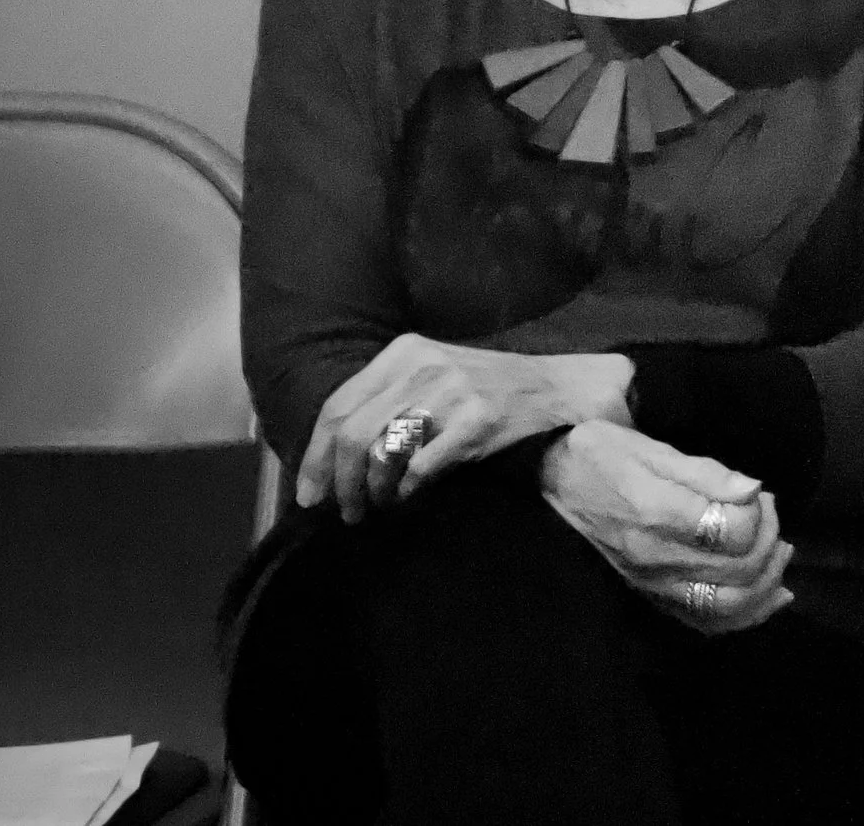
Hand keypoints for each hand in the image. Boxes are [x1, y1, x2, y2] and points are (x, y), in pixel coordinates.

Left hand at [294, 334, 629, 521]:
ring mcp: (452, 392)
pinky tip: (408, 498)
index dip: (315, 455)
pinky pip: (421, 468)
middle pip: (353, 432)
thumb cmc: (485, 389)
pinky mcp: (478, 421)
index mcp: (403, 352)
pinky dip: (406, 491)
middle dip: (339, 482)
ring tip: (373, 509)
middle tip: (342, 511)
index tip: (308, 492)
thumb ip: (384, 400)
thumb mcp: (430, 375)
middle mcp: (423, 366)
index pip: (338, 405)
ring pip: (383, 452)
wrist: (555, 388)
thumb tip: (331, 455)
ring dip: (370, 492)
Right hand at [540, 421, 794, 635]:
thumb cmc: (605, 452)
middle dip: (770, 542)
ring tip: (779, 551)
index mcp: (657, 515)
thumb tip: (753, 489)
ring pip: (728, 607)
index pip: (734, 533)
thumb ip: (707, 473)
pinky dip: (747, 614)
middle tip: (768, 513)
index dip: (758, 513)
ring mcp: (652, 583)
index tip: (756, 492)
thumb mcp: (654, 448)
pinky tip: (772, 596)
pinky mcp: (651, 595)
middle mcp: (655, 559)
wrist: (555, 478)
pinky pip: (706, 622)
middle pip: (739, 572)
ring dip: (767, 582)